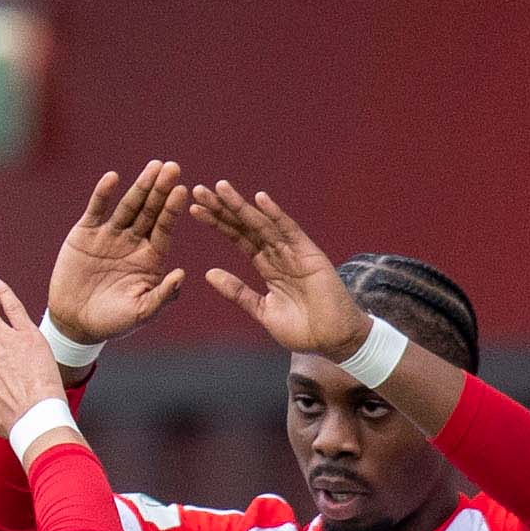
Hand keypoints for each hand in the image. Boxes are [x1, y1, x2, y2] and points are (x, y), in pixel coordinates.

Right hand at [45, 160, 187, 348]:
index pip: (164, 228)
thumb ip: (162, 296)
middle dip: (161, 190)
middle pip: (150, 211)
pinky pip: (97, 209)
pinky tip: (112, 178)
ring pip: (128, 206)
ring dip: (140, 186)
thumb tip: (182, 274)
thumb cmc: (113, 322)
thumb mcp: (141, 313)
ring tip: (153, 166)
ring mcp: (110, 235)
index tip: (182, 190)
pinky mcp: (86, 232)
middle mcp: (133, 241)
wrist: (75, 323)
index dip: (172, 210)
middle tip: (173, 167)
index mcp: (150, 258)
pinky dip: (103, 194)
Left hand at [187, 180, 366, 359]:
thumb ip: (238, 292)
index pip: (239, 238)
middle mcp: (279, 254)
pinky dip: (275, 214)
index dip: (218, 223)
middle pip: (246, 226)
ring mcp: (294, 252)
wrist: (334, 342)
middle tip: (199, 191)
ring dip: (241, 206)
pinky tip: (259, 199)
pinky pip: (290, 230)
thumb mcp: (262, 311)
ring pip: (262, 224)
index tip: (195, 209)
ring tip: (220, 189)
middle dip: (223, 208)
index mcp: (268, 266)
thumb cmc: (303, 330)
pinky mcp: (310, 254)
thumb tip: (208, 272)